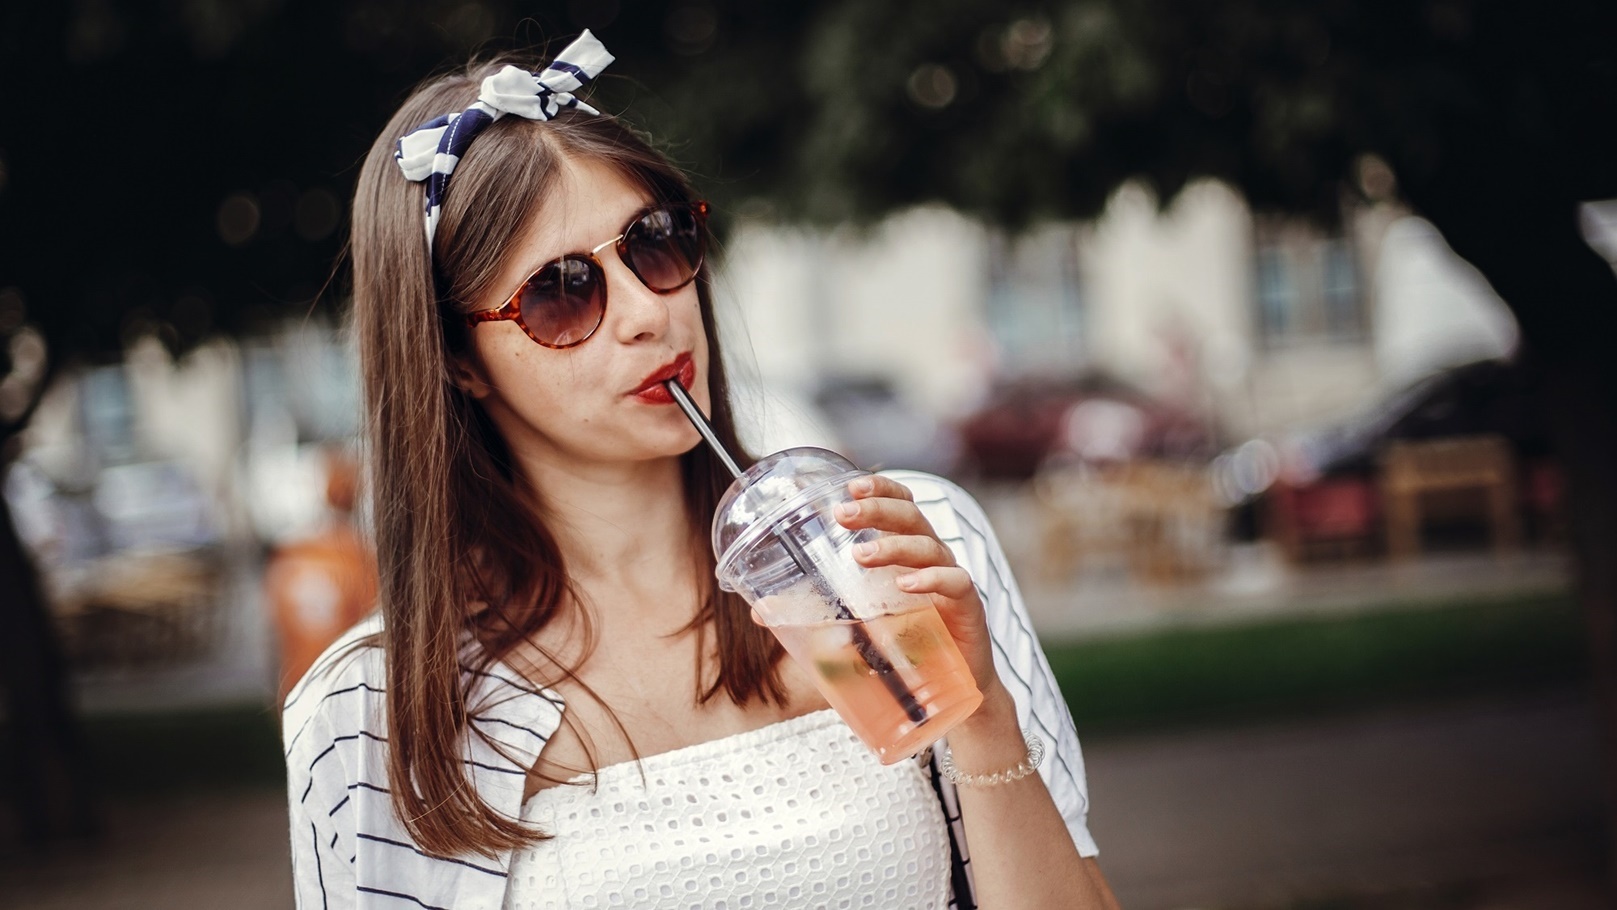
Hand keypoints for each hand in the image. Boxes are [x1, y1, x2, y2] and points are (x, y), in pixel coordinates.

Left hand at [832, 474, 1006, 708]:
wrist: (948, 691)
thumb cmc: (902, 646)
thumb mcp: (855, 625)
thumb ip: (814, 614)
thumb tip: (761, 613)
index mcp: (907, 552)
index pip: (899, 505)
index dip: (879, 489)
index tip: (848, 486)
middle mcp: (931, 558)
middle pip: (910, 517)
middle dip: (876, 510)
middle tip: (842, 514)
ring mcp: (951, 580)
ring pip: (929, 546)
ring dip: (893, 546)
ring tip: (860, 554)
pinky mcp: (967, 608)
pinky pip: (955, 583)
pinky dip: (931, 580)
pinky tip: (905, 586)